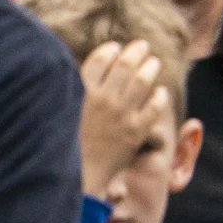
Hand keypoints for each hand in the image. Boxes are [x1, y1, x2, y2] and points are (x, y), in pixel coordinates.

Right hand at [78, 41, 173, 192]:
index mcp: (81, 94)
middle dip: (136, 52)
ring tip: (154, 62)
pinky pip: (155, 106)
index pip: (97, 61)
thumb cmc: (64, 146)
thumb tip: (82, 75)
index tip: (115, 47)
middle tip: (142, 46)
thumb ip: (73, 94)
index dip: (109, 51)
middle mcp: (102, 100)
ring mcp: (121, 115)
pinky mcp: (136, 131)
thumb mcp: (61, 115)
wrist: (77, 177)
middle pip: (124, 65)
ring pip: (142, 80)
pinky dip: (160, 96)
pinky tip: (161, 91)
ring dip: (150, 67)